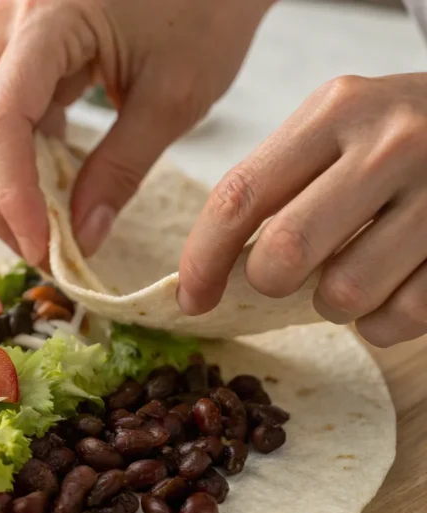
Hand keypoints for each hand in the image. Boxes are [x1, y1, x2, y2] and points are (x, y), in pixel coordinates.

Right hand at [0, 0, 272, 265]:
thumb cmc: (211, 5)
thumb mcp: (174, 96)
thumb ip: (121, 170)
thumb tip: (81, 238)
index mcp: (47, 18)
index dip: (11, 195)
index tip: (41, 248)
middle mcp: (11, 16)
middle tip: (35, 250)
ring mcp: (11, 25)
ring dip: (2, 179)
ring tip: (40, 227)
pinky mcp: (23, 39)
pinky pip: (1, 105)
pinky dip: (19, 153)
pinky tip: (48, 186)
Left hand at [178, 74, 426, 347]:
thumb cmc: (396, 136)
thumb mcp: (337, 125)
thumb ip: (277, 180)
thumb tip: (209, 269)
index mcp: (336, 111)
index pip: (239, 196)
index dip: (203, 259)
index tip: (191, 298)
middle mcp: (390, 145)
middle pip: (285, 252)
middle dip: (269, 281)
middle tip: (284, 277)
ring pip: (344, 294)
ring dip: (333, 304)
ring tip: (350, 274)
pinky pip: (401, 317)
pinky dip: (382, 322)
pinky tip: (393, 288)